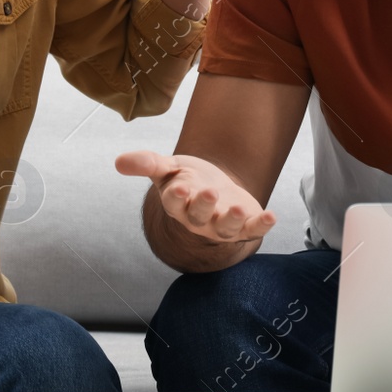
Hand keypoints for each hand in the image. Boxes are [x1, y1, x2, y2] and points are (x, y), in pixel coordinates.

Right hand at [115, 149, 276, 242]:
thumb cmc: (187, 179)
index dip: (176, 196)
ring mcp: (221, 225)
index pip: (174, 203)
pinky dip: (262, 226)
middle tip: (209, 193)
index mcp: (178, 204)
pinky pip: (252, 230)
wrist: (214, 188)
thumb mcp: (167, 168)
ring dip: (232, 220)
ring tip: (239, 209)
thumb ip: (147, 163)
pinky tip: (272, 216)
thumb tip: (119, 161)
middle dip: (204, 206)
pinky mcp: (243, 226)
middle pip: (199, 216)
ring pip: (225, 228)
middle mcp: (198, 219)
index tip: (179, 186)